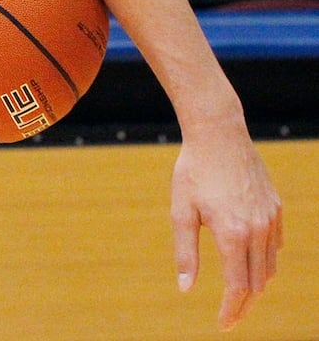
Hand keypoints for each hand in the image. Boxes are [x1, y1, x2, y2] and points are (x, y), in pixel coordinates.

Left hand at [171, 130, 282, 330]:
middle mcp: (258, 231)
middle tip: (229, 317)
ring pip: (270, 266)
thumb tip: (185, 288)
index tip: (223, 325)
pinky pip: (275, 245)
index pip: (238, 287)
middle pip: (257, 283)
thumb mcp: (181, 211)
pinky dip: (265, 260)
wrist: (219, 135)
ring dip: (256, 284)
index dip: (231, 310)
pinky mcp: (276, 209)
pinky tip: (251, 262)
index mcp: (233, 234)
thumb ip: (186, 252)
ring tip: (239, 295)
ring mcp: (271, 219)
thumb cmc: (193, 172)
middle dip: (244, 304)